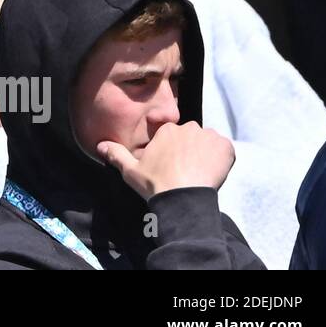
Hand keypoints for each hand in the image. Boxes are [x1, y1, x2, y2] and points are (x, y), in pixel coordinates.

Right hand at [97, 121, 234, 200]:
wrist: (183, 198)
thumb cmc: (155, 184)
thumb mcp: (130, 171)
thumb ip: (115, 154)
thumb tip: (100, 145)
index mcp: (166, 130)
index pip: (171, 134)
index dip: (172, 150)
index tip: (172, 164)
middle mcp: (188, 128)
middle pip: (190, 137)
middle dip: (189, 150)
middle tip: (185, 171)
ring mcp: (208, 136)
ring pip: (208, 142)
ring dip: (205, 153)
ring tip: (199, 174)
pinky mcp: (225, 147)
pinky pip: (225, 150)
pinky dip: (221, 159)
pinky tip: (212, 173)